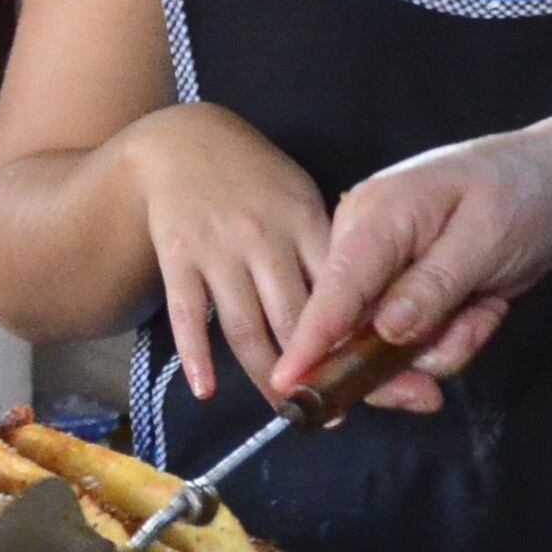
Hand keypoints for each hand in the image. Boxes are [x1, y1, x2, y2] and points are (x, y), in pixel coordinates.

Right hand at [117, 103, 338, 404]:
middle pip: (296, 320)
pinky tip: (207, 389)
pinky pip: (188, 314)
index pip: (339, 293)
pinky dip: (196, 355)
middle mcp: (264, 237)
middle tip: (333, 411)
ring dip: (267, 377)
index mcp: (305, 221)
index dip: (354, 342)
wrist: (185, 139)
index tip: (373, 381)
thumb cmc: (256, 177)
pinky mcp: (178, 255)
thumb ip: (327, 250)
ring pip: (246, 328)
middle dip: (316, 373)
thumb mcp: (301, 197)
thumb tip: (363, 307)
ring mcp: (218, 248)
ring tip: (286, 409)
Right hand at [270, 120, 551, 415]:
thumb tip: (386, 329)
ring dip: (441, 346)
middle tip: (442, 378)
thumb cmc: (520, 196)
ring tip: (483, 310)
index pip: (335, 287)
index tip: (288, 384)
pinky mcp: (400, 297)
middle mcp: (364, 246)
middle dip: (401, 363)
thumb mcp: (484, 237)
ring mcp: (381, 274)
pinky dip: (449, 340)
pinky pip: (410, 345)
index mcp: (375, 216)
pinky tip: (479, 309)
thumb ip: (433, 285)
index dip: (310, 339)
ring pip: (385, 348)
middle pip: (350, 332)